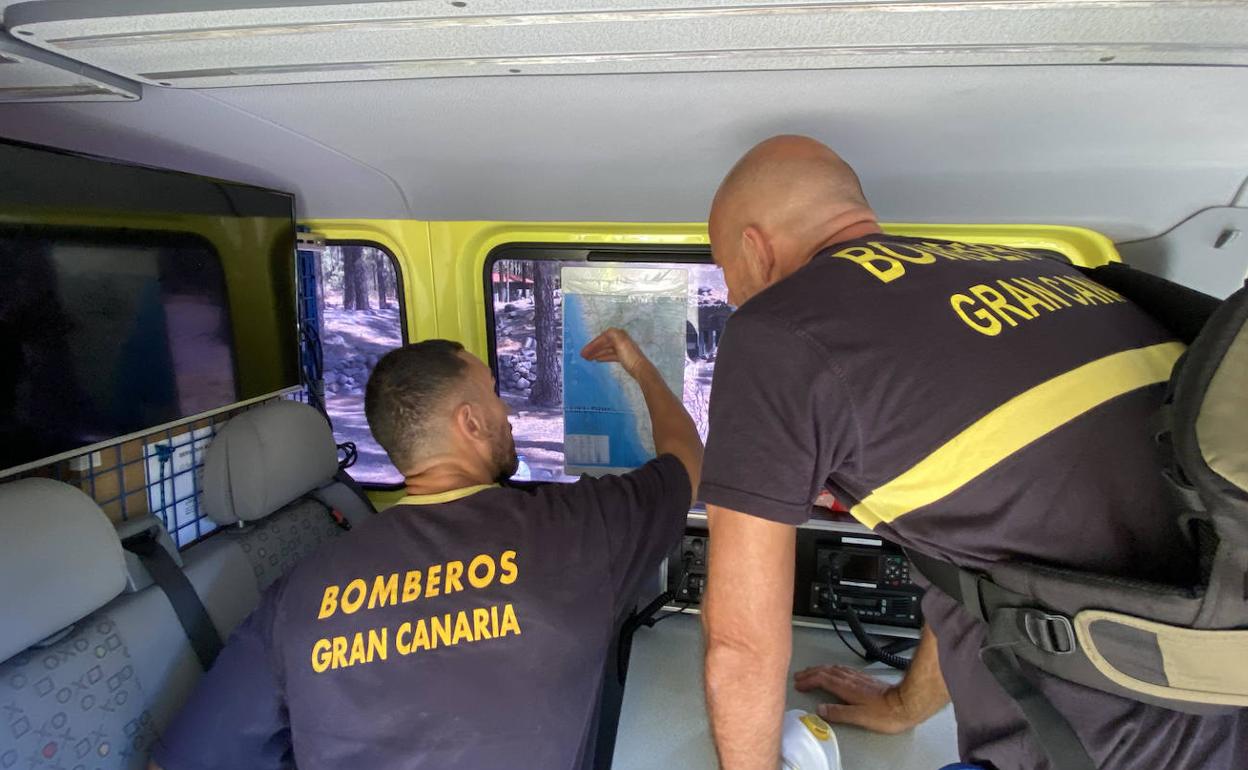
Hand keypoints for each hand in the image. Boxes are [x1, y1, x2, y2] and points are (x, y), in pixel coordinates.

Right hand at [580, 328, 649, 376]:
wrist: (640, 369)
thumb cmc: (629, 356)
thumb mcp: (620, 343)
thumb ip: (612, 335)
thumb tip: (606, 333)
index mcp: (619, 334)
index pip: (602, 337)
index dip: (592, 344)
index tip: (584, 352)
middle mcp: (620, 339)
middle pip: (603, 343)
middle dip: (593, 349)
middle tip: (582, 356)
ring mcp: (622, 348)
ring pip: (606, 349)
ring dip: (596, 353)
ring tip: (587, 359)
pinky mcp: (623, 356)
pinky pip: (610, 355)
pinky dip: (603, 356)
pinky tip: (597, 360)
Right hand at [793, 665, 920, 734]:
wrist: (907, 703)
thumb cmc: (887, 713)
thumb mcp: (859, 717)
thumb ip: (838, 713)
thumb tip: (820, 710)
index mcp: (847, 688)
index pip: (822, 680)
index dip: (808, 680)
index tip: (799, 683)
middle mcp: (851, 680)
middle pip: (826, 671)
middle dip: (811, 672)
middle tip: (800, 675)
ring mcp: (859, 678)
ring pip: (834, 669)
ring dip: (821, 670)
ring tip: (812, 672)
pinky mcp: (866, 680)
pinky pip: (844, 670)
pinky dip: (833, 670)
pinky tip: (836, 672)